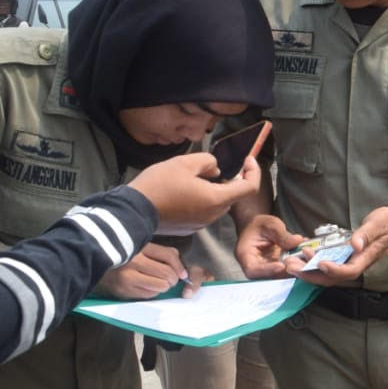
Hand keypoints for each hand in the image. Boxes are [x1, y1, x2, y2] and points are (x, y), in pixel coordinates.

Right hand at [98, 242, 199, 299]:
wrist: (96, 263)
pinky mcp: (124, 291)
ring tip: (158, 282)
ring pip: (161, 286)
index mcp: (139, 248)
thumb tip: (181, 270)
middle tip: (170, 278)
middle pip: (167, 273)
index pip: (169, 256)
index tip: (183, 273)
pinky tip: (147, 286)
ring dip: (164, 286)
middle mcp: (133, 262)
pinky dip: (153, 292)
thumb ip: (163, 253)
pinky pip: (149, 295)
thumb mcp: (143, 248)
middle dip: (173, 278)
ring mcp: (128, 278)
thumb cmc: (125, 256)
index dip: (180, 267)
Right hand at [129, 153, 261, 235]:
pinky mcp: (188, 228)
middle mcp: (213, 215)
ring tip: (189, 179)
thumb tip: (216, 170)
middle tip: (207, 168)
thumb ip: (208, 162)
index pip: (249, 187)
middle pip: (231, 195)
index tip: (248, 160)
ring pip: (216, 204)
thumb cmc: (159, 185)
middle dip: (226, 180)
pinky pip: (202, 212)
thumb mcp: (185, 163)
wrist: (132, 211)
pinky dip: (199, 201)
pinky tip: (181, 193)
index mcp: (217, 199)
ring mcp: (200, 224)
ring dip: (211, 191)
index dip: (253, 172)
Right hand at [235, 214, 304, 278]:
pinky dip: (297, 265)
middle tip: (299, 263)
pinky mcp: (277, 269)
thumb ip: (282, 234)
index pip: (252, 270)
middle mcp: (255, 266)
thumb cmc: (259, 225)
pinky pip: (287, 270)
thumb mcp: (270, 224)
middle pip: (268, 276)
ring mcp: (267, 269)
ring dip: (294, 269)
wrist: (258, 227)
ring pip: (280, 275)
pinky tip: (306, 257)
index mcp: (245, 255)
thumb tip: (297, 241)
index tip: (281, 266)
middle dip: (285, 272)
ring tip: (305, 258)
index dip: (267, 270)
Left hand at [284, 206, 387, 285]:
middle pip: (332, 278)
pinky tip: (302, 255)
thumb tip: (355, 245)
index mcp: (365, 258)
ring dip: (307, 271)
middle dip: (310, 275)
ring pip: (327, 274)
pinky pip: (327, 265)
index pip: (348, 271)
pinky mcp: (345, 257)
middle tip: (291, 266)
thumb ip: (366, 234)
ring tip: (290, 263)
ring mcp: (349, 261)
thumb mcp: (379, 224)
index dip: (333, 270)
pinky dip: (313, 263)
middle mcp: (356, 263)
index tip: (319, 263)